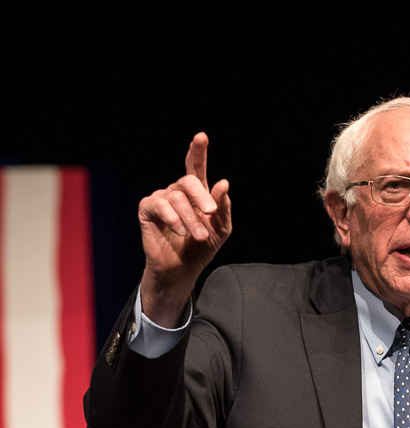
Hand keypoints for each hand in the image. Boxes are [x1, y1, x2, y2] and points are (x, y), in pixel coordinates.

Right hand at [138, 132, 231, 326]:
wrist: (182, 270)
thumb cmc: (201, 248)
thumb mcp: (221, 229)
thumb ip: (223, 208)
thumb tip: (223, 183)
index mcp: (197, 194)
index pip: (196, 167)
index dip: (198, 151)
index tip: (201, 137)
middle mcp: (177, 192)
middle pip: (189, 180)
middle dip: (202, 196)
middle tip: (211, 213)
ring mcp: (161, 198)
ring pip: (176, 197)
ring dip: (191, 218)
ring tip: (198, 236)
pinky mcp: (147, 210)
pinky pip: (159, 205)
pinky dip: (173, 218)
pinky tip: (180, 231)